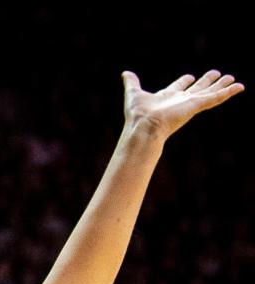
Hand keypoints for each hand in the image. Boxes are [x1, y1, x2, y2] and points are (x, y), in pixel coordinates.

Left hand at [122, 69, 242, 139]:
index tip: (189, 77)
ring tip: (233, 80)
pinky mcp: (197, 105)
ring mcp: (190, 104)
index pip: (178, 87)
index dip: (184, 82)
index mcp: (167, 98)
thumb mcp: (134, 93)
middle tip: (218, 75)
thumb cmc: (138, 114)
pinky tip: (239, 87)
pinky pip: (215, 98)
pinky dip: (228, 92)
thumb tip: (125, 73)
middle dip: (207, 82)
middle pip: (197, 89)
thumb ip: (131, 83)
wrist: (144, 127)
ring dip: (221, 86)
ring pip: (210, 93)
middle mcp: (180, 101)